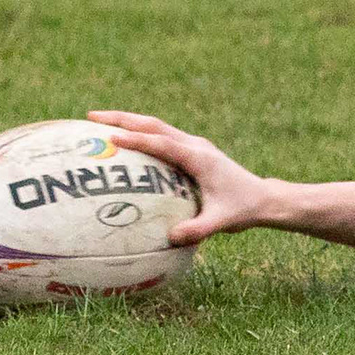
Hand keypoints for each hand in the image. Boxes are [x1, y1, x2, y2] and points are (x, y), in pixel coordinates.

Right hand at [89, 110, 275, 245]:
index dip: (137, 139)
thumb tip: (171, 238)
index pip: (162, 143)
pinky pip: (161, 137)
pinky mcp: (192, 151)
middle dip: (122, 118)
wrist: (263, 198)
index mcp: (199, 157)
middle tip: (91, 116)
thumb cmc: (242, 209)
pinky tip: (121, 144)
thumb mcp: (222, 221)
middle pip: (154, 124)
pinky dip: (140, 134)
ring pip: (156, 126)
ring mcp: (193, 146)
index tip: (110, 137)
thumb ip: (198, 229)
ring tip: (98, 122)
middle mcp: (195, 145)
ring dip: (129, 121)